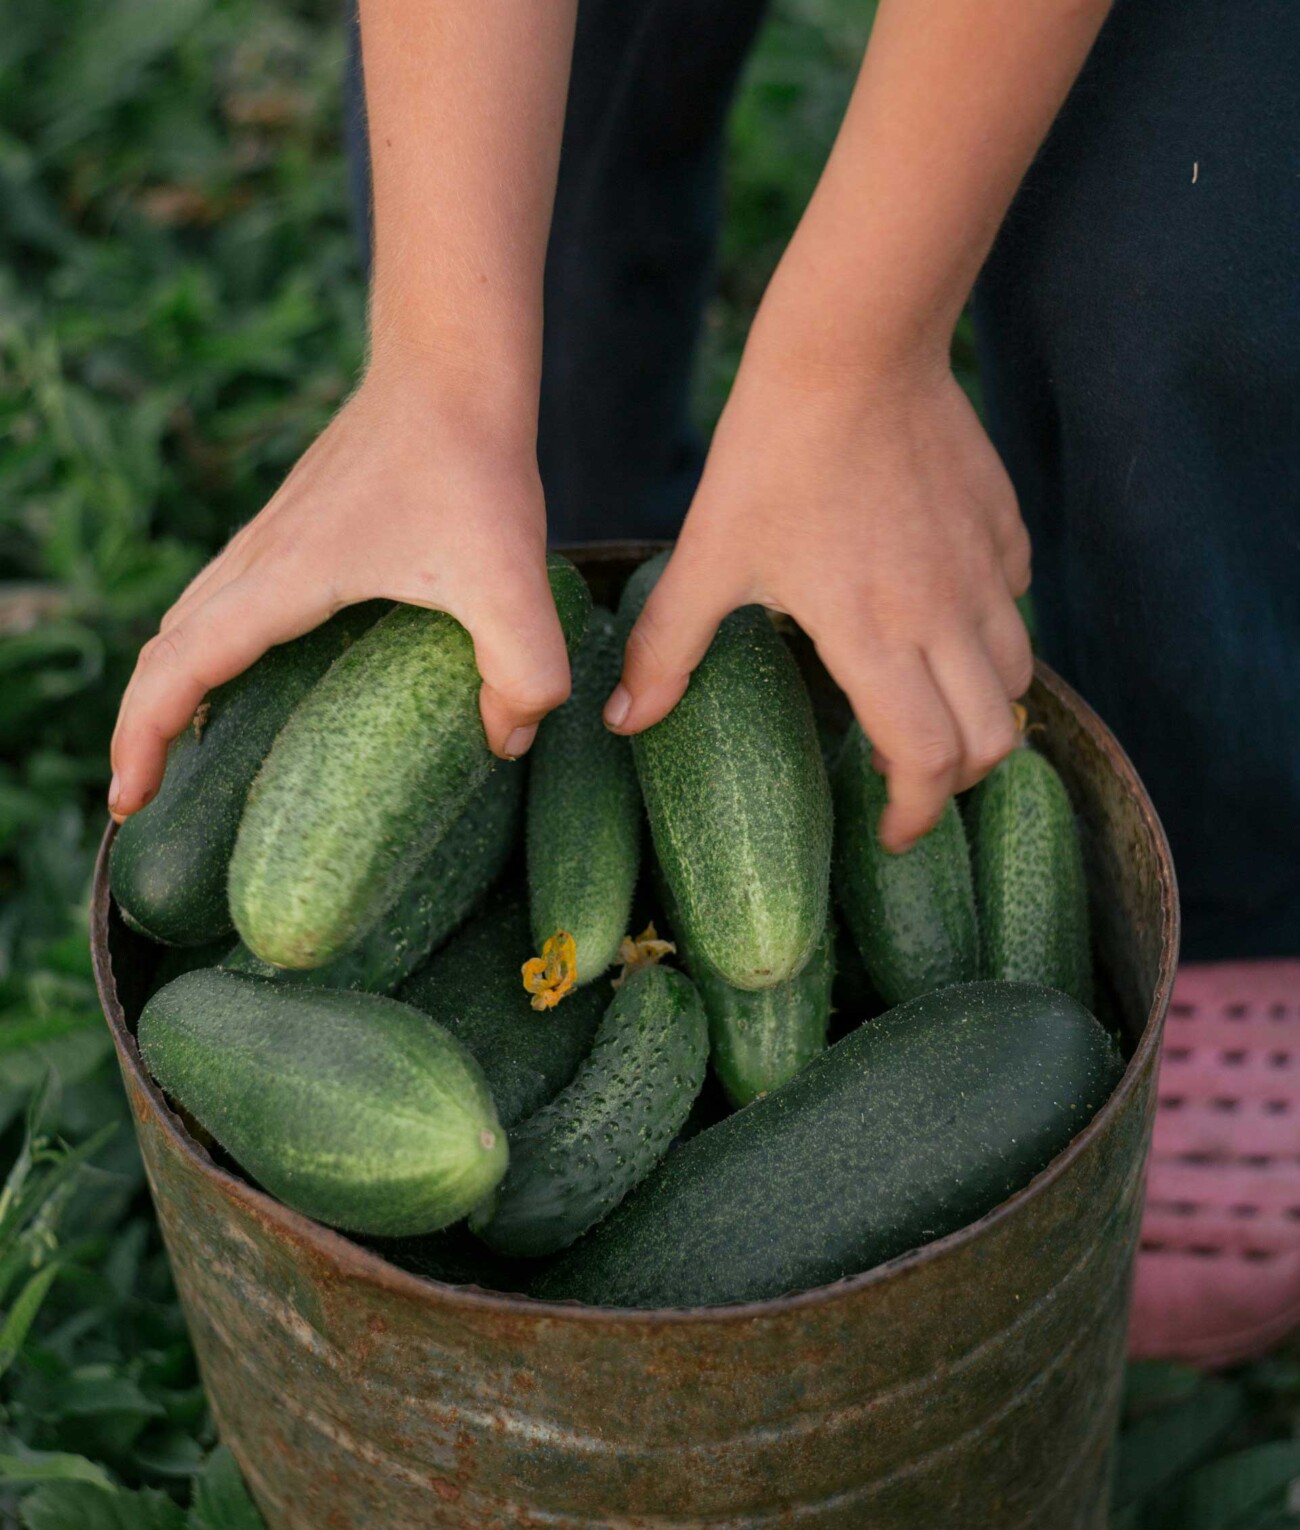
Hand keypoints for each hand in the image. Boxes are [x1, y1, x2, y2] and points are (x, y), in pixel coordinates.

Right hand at [109, 350, 568, 820]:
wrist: (453, 369)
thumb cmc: (472, 469)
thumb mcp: (514, 583)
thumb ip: (525, 673)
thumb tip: (506, 739)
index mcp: (283, 582)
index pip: (179, 670)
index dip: (143, 740)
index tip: (129, 799)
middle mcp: (259, 559)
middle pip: (165, 650)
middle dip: (143, 727)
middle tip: (143, 794)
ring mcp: (272, 539)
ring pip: (189, 620)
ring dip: (172, 683)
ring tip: (184, 745)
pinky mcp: (298, 526)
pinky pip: (225, 597)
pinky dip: (209, 646)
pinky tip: (252, 671)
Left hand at [607, 348, 1032, 852]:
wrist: (854, 349)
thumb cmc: (773, 456)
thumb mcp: (709, 556)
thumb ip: (670, 648)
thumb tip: (623, 721)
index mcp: (875, 639)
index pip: (928, 762)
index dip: (915, 814)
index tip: (889, 830)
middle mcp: (945, 617)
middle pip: (993, 739)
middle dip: (959, 779)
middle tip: (911, 778)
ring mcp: (984, 572)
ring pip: (1017, 678)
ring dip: (982, 710)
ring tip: (932, 707)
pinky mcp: (1003, 527)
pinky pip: (1017, 604)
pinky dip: (990, 634)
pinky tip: (945, 617)